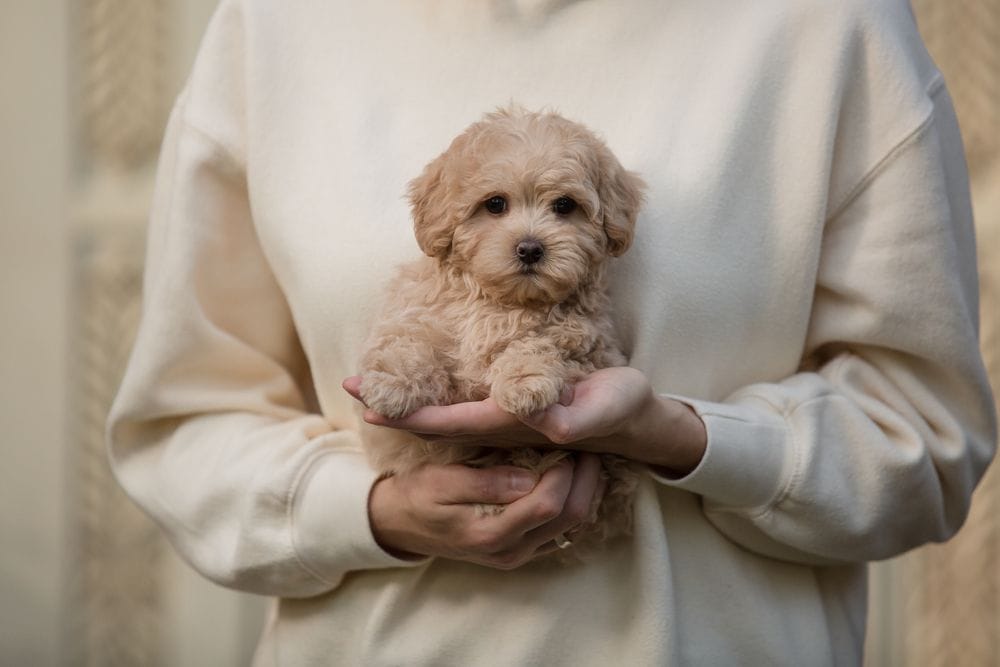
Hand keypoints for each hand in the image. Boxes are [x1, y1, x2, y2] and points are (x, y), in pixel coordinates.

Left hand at [344, 367, 706, 475]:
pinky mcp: (515, 409)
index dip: (409, 414)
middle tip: (350, 388)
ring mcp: (506, 420)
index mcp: (515, 424)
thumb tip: (545, 422)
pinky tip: (420, 389)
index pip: (450, 423)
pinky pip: (463, 408)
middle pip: (436, 422)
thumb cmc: (621, 410)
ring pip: (446, 416)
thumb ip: (577, 417)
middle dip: (395, 407)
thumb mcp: (606, 407)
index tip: (370, 402)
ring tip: (373, 387)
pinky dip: (434, 399)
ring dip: (409, 402)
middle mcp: (502, 426)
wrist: (636, 422)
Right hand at [368, 454, 604, 568]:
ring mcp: (519, 555)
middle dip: (585, 481)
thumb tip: (528, 478)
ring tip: (586, 459)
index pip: (546, 504)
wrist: (401, 525)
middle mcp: (511, 551)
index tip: (567, 443)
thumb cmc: (418, 495)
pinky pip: (562, 531)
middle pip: (570, 519)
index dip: (564, 473)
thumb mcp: (441, 481)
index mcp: (490, 533)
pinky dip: (573, 504)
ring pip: (573, 527)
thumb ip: (485, 482)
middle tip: (589, 447)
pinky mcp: (523, 551)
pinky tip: (572, 479)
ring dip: (585, 492)